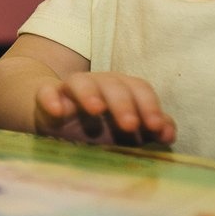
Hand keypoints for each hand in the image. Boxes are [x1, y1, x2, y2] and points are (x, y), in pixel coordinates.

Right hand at [34, 71, 176, 147]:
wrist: (57, 123)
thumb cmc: (100, 128)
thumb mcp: (127, 131)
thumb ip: (151, 129)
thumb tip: (168, 133)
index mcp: (121, 90)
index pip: (138, 88)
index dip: (149, 105)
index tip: (155, 127)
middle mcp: (97, 85)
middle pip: (112, 84)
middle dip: (123, 103)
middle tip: (130, 125)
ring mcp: (70, 91)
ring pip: (80, 82)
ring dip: (90, 94)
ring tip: (96, 110)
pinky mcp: (46, 98)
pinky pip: (46, 92)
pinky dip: (51, 98)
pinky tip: (57, 111)